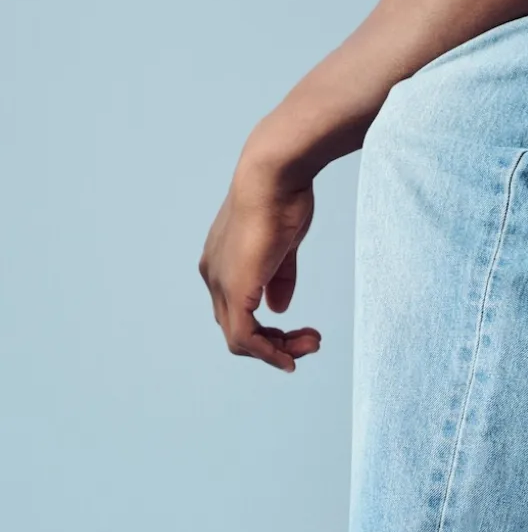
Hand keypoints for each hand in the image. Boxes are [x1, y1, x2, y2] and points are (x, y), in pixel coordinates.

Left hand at [199, 160, 321, 372]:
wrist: (275, 175)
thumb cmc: (282, 198)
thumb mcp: (283, 247)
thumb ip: (278, 279)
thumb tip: (278, 308)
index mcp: (222, 263)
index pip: (239, 312)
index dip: (269, 332)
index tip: (301, 335)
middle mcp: (214, 276)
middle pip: (238, 330)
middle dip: (276, 344)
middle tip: (310, 344)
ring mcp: (220, 283)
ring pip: (240, 339)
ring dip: (277, 350)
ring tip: (309, 345)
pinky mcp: (234, 290)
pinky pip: (245, 337)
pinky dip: (268, 352)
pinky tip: (289, 356)